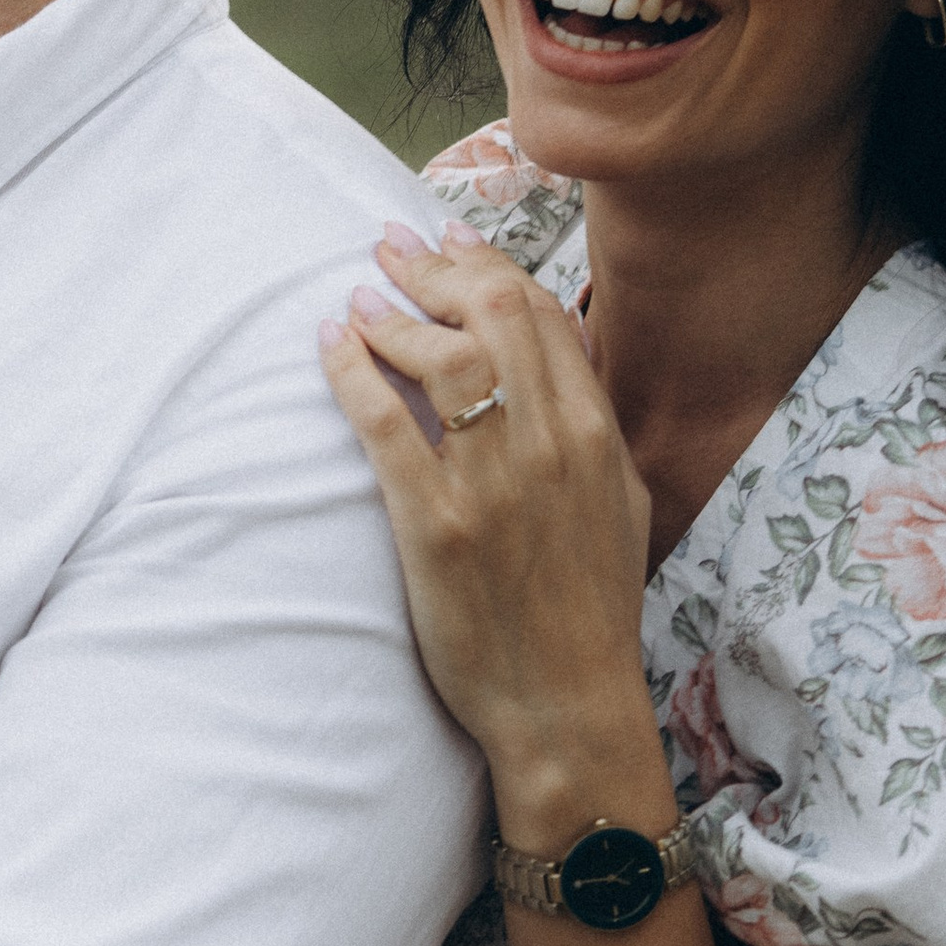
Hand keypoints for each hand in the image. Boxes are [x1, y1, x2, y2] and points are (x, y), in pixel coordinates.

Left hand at [318, 219, 668, 838]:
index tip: (448, 242)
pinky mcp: (435, 522)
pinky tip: (329, 344)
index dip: (486, 267)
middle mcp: (550, 445)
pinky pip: (384, 421)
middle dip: (434, 268)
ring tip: (356, 299)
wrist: (567, 704)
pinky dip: (352, 369)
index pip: (541, 314)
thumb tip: (561, 342)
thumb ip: (589, 420)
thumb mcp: (616, 500)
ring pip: (440, 356)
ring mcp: (493, 482)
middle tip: (389, 248)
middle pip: (491, 315)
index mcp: (595, 433)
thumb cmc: (586, 607)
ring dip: (390, 313)